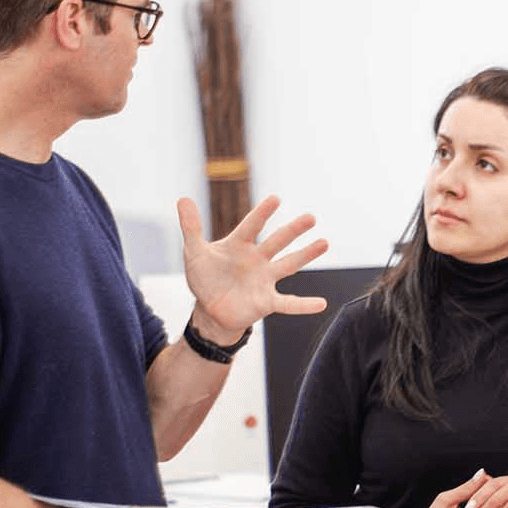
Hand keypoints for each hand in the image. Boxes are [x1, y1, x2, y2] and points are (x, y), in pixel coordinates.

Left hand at [177, 195, 328, 341]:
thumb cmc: (205, 277)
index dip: (262, 213)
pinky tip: (322, 303)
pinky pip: (288, 303)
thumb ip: (191, 227)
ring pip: (289, 265)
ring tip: (324, 242)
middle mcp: (257, 259)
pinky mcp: (267, 301)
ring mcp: (265, 279)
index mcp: (240, 245)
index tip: (275, 199)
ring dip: (306, 255)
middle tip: (311, 217)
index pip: (252, 226)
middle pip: (277, 241)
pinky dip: (304, 305)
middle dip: (293, 230)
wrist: (210, 308)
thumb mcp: (194, 252)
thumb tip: (183, 199)